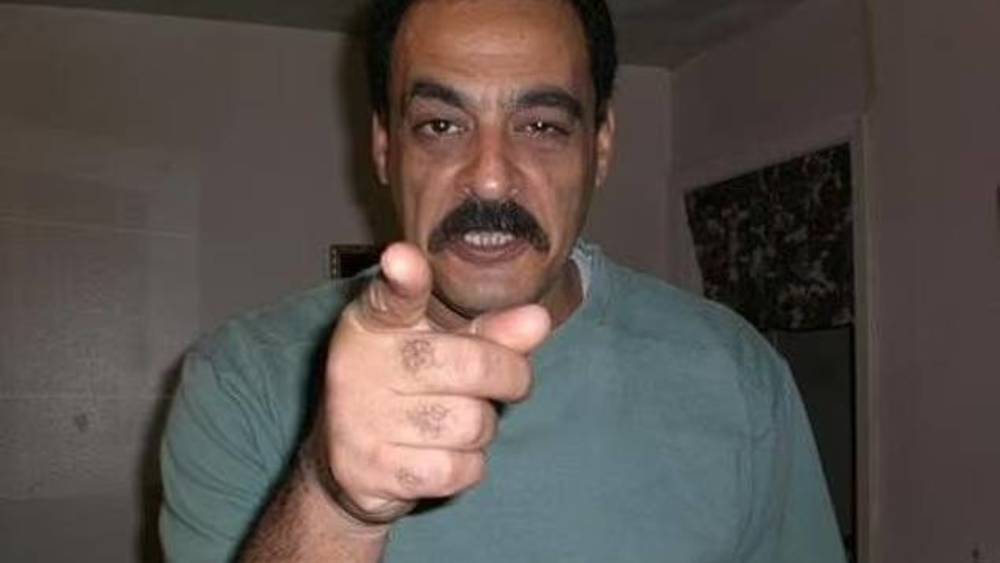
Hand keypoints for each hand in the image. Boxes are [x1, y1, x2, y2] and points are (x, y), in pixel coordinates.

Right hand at [306, 242, 550, 526]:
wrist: (345, 462)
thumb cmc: (405, 388)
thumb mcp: (440, 347)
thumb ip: (489, 331)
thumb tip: (537, 320)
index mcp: (373, 324)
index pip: (389, 297)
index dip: (402, 278)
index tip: (402, 259)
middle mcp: (358, 366)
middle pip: (469, 366)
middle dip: (508, 377)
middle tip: (509, 381)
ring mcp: (360, 421)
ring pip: (471, 423)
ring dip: (483, 427)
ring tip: (460, 420)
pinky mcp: (373, 471)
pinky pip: (457, 469)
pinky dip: (468, 466)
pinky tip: (446, 454)